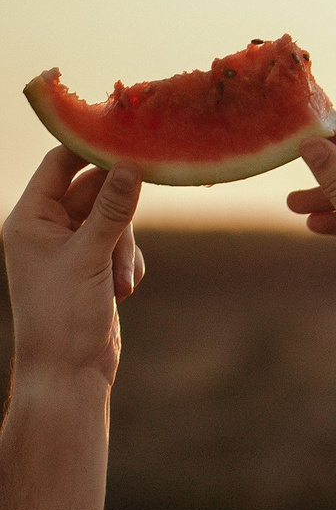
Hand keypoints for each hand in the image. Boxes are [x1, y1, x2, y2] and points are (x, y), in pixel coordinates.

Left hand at [2, 150, 143, 385]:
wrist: (68, 370)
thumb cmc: (65, 314)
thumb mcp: (91, 257)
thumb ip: (113, 209)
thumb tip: (132, 164)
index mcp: (29, 220)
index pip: (59, 164)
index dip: (92, 149)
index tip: (130, 139)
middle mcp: (46, 228)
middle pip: (93, 190)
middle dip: (118, 213)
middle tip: (130, 226)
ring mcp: (69, 247)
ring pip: (112, 219)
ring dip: (124, 246)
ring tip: (119, 280)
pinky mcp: (90, 265)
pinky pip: (119, 243)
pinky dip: (127, 261)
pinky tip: (123, 288)